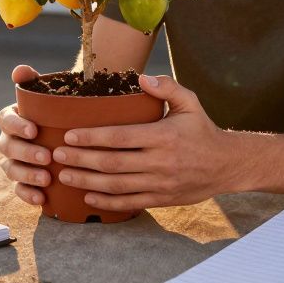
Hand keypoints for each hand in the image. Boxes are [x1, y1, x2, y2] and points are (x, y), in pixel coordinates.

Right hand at [0, 64, 51, 205]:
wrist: (66, 132)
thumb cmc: (55, 111)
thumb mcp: (47, 94)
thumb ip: (32, 80)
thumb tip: (20, 70)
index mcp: (11, 118)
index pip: (5, 120)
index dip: (17, 126)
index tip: (34, 129)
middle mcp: (7, 141)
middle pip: (8, 148)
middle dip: (25, 153)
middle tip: (46, 156)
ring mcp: (12, 162)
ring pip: (11, 170)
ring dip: (27, 175)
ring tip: (46, 179)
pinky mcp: (21, 181)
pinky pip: (18, 190)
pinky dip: (27, 194)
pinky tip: (41, 198)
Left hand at [53, 75, 235, 212]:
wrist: (228, 165)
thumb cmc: (203, 130)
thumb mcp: (190, 103)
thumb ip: (167, 87)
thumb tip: (142, 78)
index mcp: (163, 136)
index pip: (119, 137)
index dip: (91, 137)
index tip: (68, 135)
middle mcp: (160, 163)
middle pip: (111, 164)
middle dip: (80, 161)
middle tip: (56, 156)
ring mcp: (160, 184)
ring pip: (116, 186)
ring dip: (86, 183)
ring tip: (64, 176)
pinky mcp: (162, 200)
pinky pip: (129, 204)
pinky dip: (106, 203)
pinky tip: (87, 197)